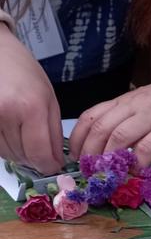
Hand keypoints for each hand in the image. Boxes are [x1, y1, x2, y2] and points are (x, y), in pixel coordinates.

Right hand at [0, 23, 62, 174]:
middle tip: (41, 148)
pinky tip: (12, 133)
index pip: (39, 154)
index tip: (53, 165)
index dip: (48, 166)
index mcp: (31, 108)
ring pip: (8, 154)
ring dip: (20, 153)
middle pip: (23, 156)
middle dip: (36, 159)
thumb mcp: (49, 99)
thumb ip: (54, 133)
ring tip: (25, 135)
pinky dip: (6, 147)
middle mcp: (7, 114)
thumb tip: (55, 161)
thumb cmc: (25, 72)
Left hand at [69, 78, 150, 167]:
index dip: (78, 138)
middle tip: (90, 172)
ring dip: (110, 159)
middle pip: (101, 128)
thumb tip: (107, 148)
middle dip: (90, 153)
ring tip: (109, 175)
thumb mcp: (142, 105)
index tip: (76, 157)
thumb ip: (126, 121)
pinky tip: (138, 172)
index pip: (90, 116)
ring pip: (119, 136)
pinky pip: (149, 146)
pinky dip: (139, 162)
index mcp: (123, 101)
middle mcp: (133, 107)